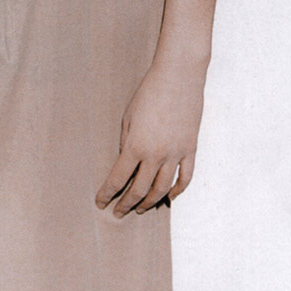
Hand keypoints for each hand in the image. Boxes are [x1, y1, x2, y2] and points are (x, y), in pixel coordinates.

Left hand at [95, 62, 203, 217]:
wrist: (178, 77)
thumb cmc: (149, 92)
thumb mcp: (128, 116)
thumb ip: (126, 142)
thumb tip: (125, 162)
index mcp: (136, 145)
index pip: (118, 178)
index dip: (107, 193)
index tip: (100, 203)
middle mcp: (156, 155)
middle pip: (139, 190)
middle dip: (126, 204)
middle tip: (118, 212)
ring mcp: (176, 154)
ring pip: (162, 189)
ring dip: (150, 203)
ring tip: (140, 209)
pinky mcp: (190, 149)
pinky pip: (185, 178)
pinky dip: (177, 191)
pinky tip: (169, 198)